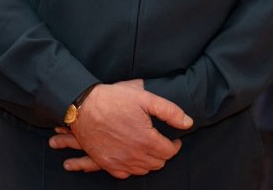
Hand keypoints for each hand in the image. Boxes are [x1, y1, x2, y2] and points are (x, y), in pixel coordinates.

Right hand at [48, 79, 192, 178]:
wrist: (83, 106)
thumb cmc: (114, 99)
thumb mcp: (145, 98)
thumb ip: (170, 111)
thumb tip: (188, 123)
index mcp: (145, 139)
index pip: (169, 152)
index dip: (175, 145)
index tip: (175, 139)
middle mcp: (132, 154)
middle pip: (157, 163)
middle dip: (164, 153)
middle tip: (163, 142)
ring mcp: (118, 160)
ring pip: (142, 170)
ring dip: (150, 161)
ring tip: (150, 147)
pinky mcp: (105, 162)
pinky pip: (124, 174)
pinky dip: (132, 168)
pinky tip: (133, 156)